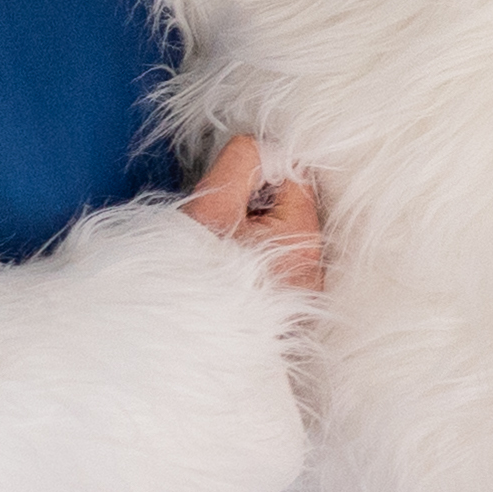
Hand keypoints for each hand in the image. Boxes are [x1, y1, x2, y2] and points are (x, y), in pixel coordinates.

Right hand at [183, 134, 325, 298]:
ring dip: (248, 236)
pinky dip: (250, 264)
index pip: (293, 178)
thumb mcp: (212, 208)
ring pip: (277, 238)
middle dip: (252, 208)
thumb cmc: (194, 281)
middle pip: (287, 209)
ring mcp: (301, 292)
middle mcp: (312, 266)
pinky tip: (225, 279)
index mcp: (302, 237)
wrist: (179, 344)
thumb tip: (258, 147)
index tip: (226, 194)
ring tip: (218, 258)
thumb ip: (241, 166)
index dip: (256, 176)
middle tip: (217, 230)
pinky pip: (272, 268)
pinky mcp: (286, 311)